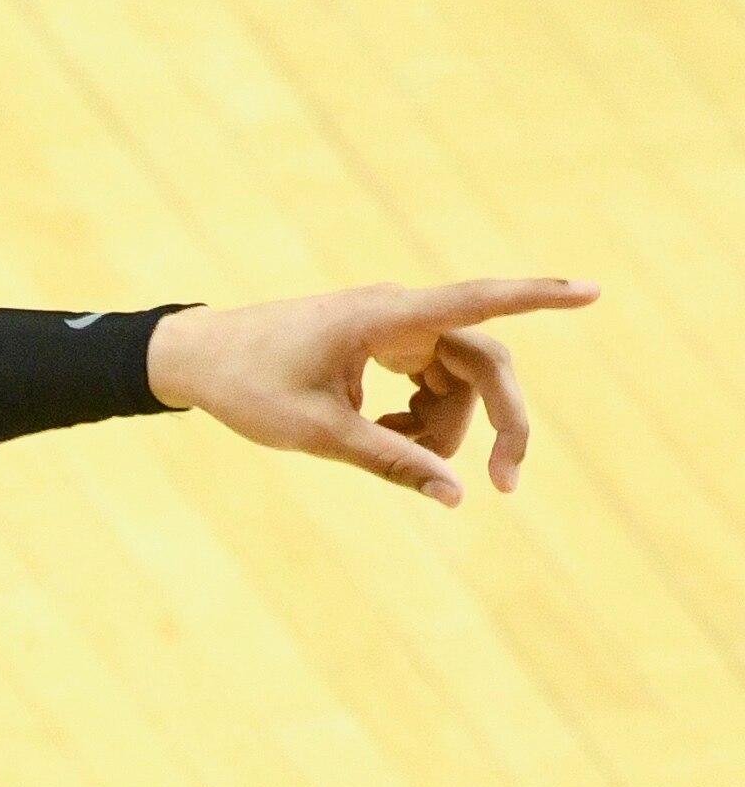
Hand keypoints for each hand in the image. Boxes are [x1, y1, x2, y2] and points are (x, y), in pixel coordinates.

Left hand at [147, 277, 598, 506]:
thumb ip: (390, 461)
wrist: (194, 358)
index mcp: (384, 316)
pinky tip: (379, 433)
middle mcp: (399, 313)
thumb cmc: (246, 388)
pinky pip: (430, 382)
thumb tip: (454, 496)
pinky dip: (418, 417)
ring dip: (441, 427)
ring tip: (387, 451)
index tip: (592, 290)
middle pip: (483, 363)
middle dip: (497, 421)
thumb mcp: (318, 433)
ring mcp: (394, 327)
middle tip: (505, 483)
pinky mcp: (384, 344)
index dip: (539, 296)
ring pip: (456, 381)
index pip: (478, 301)